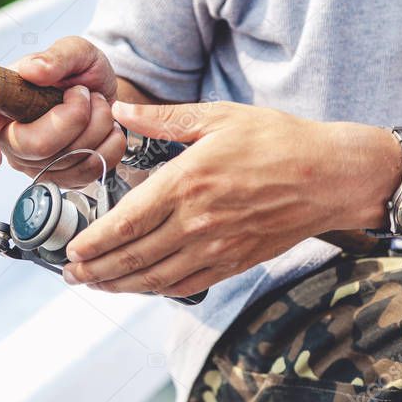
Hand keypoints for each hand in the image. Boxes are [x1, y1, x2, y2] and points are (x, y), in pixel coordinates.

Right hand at [0, 36, 125, 187]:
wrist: (107, 92)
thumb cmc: (80, 72)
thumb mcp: (73, 50)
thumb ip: (55, 55)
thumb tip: (34, 69)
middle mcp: (12, 139)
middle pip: (34, 147)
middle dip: (73, 115)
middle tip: (82, 93)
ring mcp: (38, 164)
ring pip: (69, 159)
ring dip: (97, 124)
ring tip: (96, 104)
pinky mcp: (66, 178)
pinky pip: (91, 170)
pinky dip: (110, 144)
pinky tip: (107, 126)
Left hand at [62, 101, 397, 297]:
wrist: (331, 176)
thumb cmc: (278, 141)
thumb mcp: (218, 117)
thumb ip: (164, 119)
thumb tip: (121, 111)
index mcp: (187, 182)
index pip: (127, 221)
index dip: (94, 242)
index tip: (72, 250)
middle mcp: (196, 221)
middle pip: (133, 257)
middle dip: (95, 270)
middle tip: (70, 275)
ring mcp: (216, 247)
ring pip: (155, 278)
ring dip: (119, 285)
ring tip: (94, 285)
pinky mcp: (234, 262)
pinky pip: (187, 285)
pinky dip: (157, 290)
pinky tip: (141, 287)